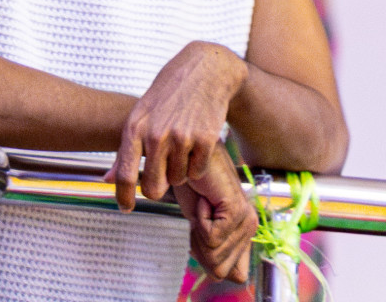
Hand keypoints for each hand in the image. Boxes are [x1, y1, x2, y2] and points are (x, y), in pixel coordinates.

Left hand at [107, 41, 247, 209]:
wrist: (202, 72)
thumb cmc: (166, 96)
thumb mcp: (140, 115)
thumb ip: (125, 149)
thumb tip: (106, 179)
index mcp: (134, 129)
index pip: (125, 174)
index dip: (123, 196)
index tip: (124, 209)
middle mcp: (155, 135)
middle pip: (154, 187)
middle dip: (157, 189)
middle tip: (162, 180)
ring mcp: (181, 138)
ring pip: (178, 180)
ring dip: (179, 172)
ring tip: (180, 149)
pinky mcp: (205, 140)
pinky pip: (197, 171)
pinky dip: (196, 165)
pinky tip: (194, 146)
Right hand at [173, 147, 257, 283]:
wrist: (183, 156)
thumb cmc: (188, 183)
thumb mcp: (196, 222)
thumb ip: (209, 248)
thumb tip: (219, 277)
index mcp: (242, 231)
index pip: (235, 274)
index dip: (208, 259)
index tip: (197, 235)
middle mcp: (250, 227)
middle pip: (222, 269)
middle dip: (200, 246)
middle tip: (197, 216)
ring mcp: (246, 219)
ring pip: (216, 254)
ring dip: (197, 231)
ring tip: (200, 204)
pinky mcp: (236, 210)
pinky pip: (212, 236)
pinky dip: (198, 220)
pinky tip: (203, 199)